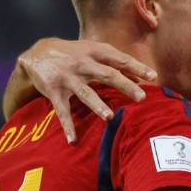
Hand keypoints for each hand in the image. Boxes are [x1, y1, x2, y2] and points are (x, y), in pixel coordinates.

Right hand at [18, 37, 156, 142]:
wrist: (36, 53)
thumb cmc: (72, 53)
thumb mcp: (91, 51)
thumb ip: (113, 63)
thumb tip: (139, 79)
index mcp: (93, 51)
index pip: (119, 59)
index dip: (136, 67)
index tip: (153, 76)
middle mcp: (82, 63)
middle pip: (107, 75)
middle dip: (125, 86)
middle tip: (142, 97)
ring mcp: (67, 78)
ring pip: (85, 93)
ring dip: (97, 105)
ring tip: (109, 117)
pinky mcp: (54, 91)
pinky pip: (62, 111)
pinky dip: (67, 126)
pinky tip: (73, 139)